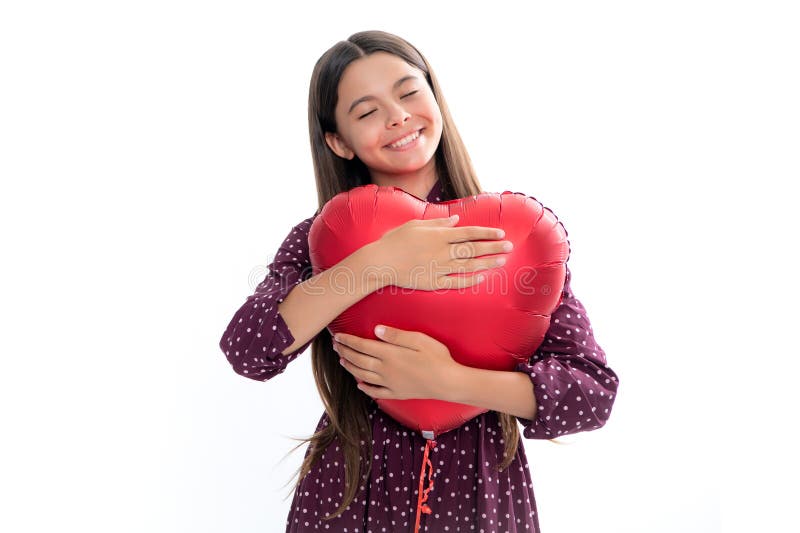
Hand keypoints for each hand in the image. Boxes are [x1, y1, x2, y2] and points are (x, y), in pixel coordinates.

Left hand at [332, 324, 460, 400]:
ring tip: (342, 361)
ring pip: (363, 375)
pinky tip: (359, 385)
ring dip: (350, 367)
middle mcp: (386, 370)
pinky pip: (376, 392)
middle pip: (359, 360)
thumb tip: (376, 330)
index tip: (338, 336)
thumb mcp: (419, 340)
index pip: (362, 346)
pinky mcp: (397, 394)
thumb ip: (396, 335)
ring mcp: (390, 383)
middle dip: (345, 352)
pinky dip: (365, 388)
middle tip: (336, 346)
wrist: (448, 383)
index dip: (348, 341)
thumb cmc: (437, 358)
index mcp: (390, 355)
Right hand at [372, 214, 512, 290]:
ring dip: (487, 263)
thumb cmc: (394, 240)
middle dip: (493, 247)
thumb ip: (437, 222)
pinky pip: (456, 282)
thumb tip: (456, 219)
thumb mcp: (415, 225)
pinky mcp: (433, 282)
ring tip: (501, 261)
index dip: (486, 233)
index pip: (469, 233)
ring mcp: (439, 268)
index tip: (500, 233)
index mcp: (438, 235)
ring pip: (469, 266)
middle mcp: (442, 251)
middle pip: (473, 249)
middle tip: (510, 247)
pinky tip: (482, 278)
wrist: (380, 262)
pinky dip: (470, 280)